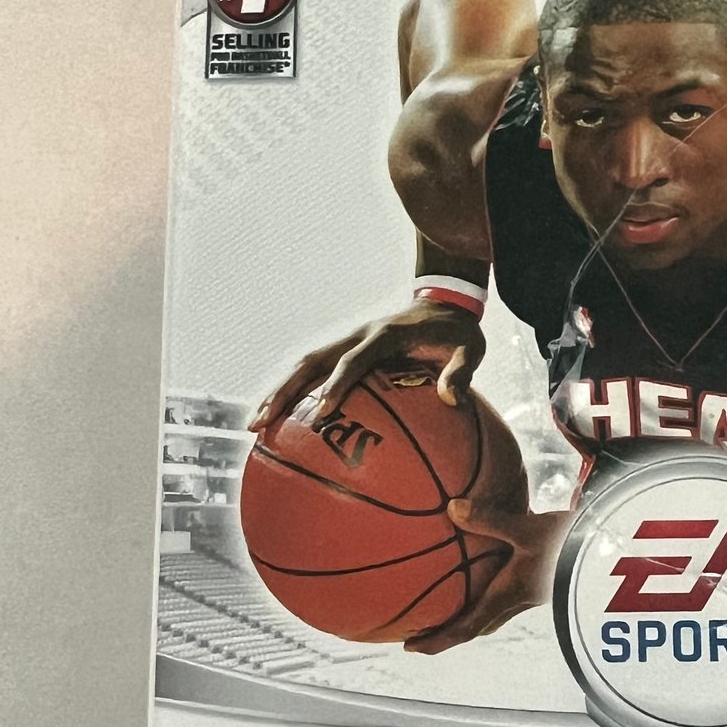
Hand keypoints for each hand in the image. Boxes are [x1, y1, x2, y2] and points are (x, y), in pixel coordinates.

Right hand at [249, 300, 484, 431]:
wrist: (444, 302)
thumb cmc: (458, 332)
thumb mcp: (471, 348)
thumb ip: (462, 371)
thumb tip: (453, 400)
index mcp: (385, 335)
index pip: (354, 360)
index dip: (338, 383)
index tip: (325, 412)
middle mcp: (358, 335)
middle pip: (311, 362)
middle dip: (286, 391)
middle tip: (263, 423)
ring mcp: (347, 341)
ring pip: (303, 365)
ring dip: (278, 392)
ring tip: (255, 425)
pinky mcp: (344, 349)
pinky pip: (312, 370)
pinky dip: (292, 391)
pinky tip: (278, 419)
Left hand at [404, 497, 570, 652]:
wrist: (613, 547)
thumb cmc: (571, 541)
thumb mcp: (528, 528)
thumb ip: (488, 519)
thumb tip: (451, 509)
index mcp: (507, 596)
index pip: (465, 628)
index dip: (437, 641)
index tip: (411, 648)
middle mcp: (518, 601)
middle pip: (478, 626)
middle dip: (452, 630)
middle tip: (426, 627)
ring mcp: (534, 594)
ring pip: (495, 612)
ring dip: (472, 613)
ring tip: (453, 600)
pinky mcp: (545, 581)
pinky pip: (509, 593)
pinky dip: (491, 590)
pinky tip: (492, 566)